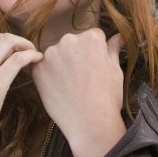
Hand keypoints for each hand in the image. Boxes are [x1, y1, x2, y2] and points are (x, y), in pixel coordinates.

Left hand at [32, 29, 125, 156]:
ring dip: (61, 63)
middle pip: (72, 43)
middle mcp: (69, 40)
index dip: (94, 52)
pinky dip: (48, 75)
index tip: (94, 66)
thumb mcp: (115, 70)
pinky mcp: (38, 69)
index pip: (92, 36)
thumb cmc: (107, 97)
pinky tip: (59, 89)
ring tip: (70, 84)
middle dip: (76, 54)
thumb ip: (113, 49)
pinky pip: (43, 67)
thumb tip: (119, 36)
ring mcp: (51, 54)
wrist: (90, 122)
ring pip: (57, 54)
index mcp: (91, 38)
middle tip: (82, 77)